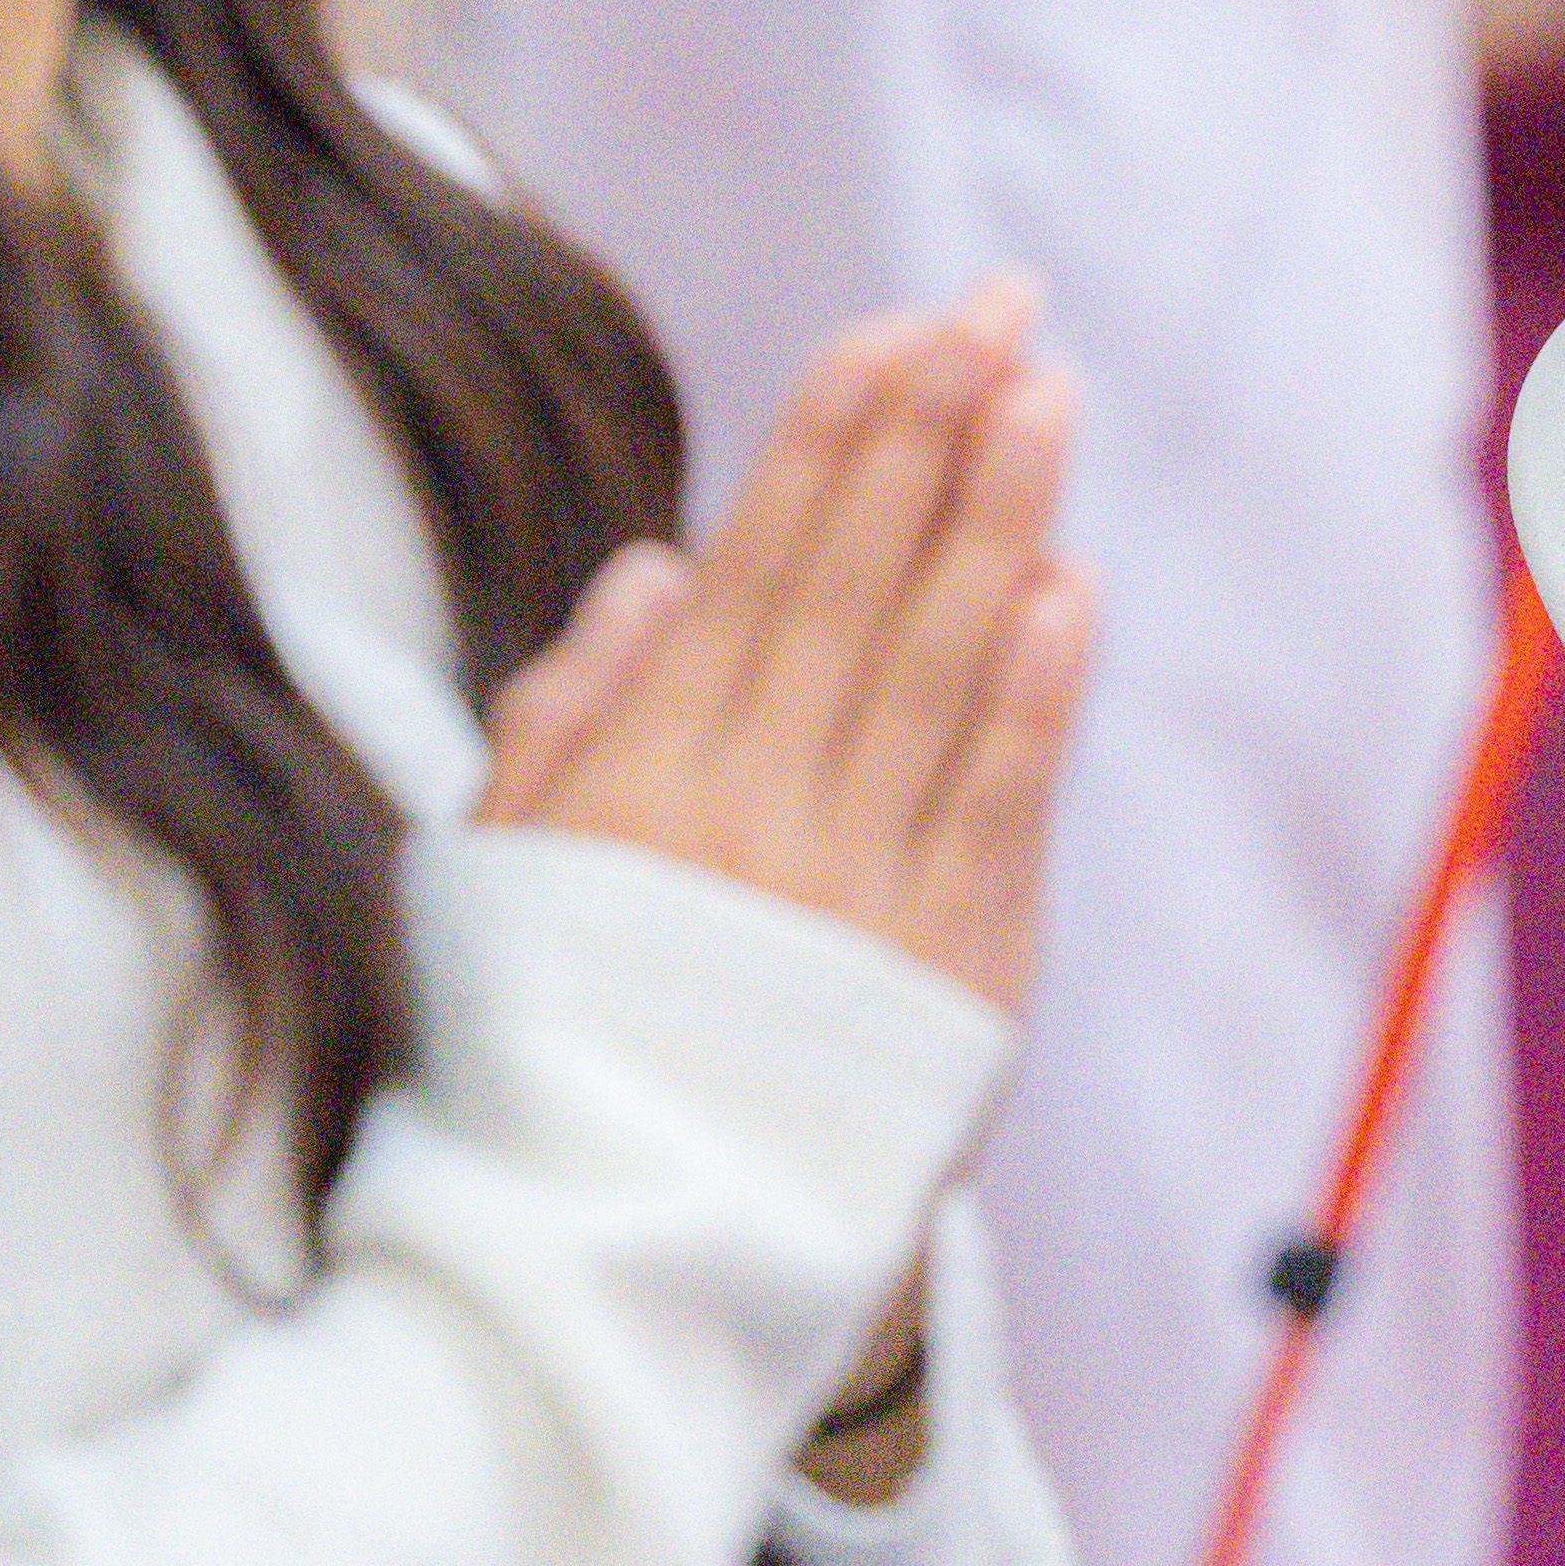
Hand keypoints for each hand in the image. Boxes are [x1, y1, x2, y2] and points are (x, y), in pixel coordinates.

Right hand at [477, 279, 1094, 1026]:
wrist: (622, 1257)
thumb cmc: (550, 1044)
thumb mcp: (498, 878)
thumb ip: (569, 715)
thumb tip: (665, 563)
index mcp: (643, 782)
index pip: (759, 572)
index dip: (831, 443)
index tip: (893, 329)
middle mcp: (758, 816)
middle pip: (865, 589)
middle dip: (933, 434)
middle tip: (999, 308)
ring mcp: (864, 890)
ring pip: (946, 668)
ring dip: (1000, 519)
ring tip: (1046, 396)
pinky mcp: (953, 968)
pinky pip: (1001, 804)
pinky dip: (1037, 692)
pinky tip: (1066, 585)